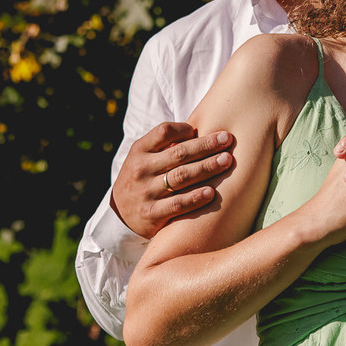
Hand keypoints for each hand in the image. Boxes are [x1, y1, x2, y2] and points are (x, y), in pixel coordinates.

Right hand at [110, 122, 234, 238]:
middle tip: (228, 139)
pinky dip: (195, 198)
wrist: (118, 216)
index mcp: (140, 150)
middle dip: (206, 146)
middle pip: (178, 154)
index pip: (164, 132)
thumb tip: (200, 133)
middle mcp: (142, 169)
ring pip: (181, 177)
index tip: (205, 130)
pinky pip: (177, 204)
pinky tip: (211, 192)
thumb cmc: (142, 179)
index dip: (185, 129)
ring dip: (206, 168)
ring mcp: (146, 192)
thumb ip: (164, 146)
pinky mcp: (152, 214)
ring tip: (227, 161)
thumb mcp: (142, 158)